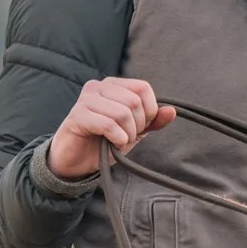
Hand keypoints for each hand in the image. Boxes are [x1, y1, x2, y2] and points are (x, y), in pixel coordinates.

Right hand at [48, 77, 174, 179]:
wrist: (75, 162)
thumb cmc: (103, 142)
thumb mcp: (133, 131)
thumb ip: (152, 121)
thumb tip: (171, 112)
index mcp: (113, 85)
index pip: (143, 88)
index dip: (149, 111)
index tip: (140, 127)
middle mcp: (99, 86)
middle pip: (134, 101)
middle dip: (138, 125)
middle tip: (127, 137)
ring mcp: (86, 99)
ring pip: (122, 113)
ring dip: (127, 134)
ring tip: (118, 141)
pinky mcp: (77, 115)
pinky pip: (108, 124)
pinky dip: (117, 138)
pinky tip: (111, 144)